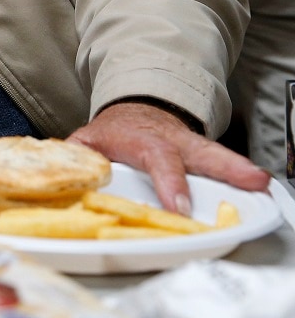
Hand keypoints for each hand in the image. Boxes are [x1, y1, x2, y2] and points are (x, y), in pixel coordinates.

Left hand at [67, 101, 269, 214]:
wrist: (132, 111)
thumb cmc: (111, 134)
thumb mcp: (86, 140)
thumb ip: (73, 155)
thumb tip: (57, 169)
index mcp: (139, 139)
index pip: (156, 158)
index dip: (169, 181)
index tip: (179, 206)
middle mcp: (171, 141)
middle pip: (198, 151)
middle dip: (224, 166)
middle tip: (250, 181)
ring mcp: (190, 147)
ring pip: (217, 154)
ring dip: (239, 168)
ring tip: (260, 181)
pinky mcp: (203, 155)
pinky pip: (223, 164)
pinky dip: (241, 174)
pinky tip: (257, 184)